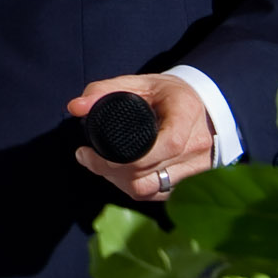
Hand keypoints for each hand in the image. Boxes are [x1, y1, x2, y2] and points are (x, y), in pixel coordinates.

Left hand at [68, 72, 213, 202]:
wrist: (202, 107)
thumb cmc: (168, 94)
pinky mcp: (190, 184)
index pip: (167, 144)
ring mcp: (197, 168)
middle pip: (150, 171)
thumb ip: (104, 90)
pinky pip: (156, 195)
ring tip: (100, 165)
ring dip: (119, 182)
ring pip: (151, 189)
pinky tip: (119, 175)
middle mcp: (197, 145)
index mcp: (187, 115)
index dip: (128, 157)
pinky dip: (134, 188)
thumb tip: (75, 107)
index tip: (94, 151)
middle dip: (111, 170)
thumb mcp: (139, 82)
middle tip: (86, 156)